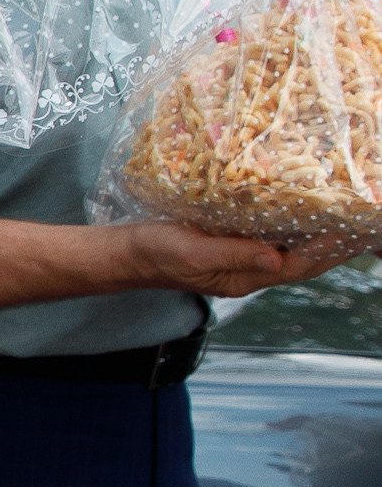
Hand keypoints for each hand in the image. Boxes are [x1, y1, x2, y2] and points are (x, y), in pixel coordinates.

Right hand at [109, 218, 367, 297]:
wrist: (128, 252)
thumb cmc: (156, 253)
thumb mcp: (193, 253)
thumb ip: (234, 255)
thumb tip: (276, 257)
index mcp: (243, 278)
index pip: (297, 267)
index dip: (327, 250)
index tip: (352, 230)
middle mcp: (249, 270)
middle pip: (302, 260)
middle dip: (333, 244)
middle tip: (360, 219)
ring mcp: (243, 257)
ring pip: (291, 248)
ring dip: (317, 233)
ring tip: (343, 212)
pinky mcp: (234, 242)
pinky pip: (273, 236)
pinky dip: (293, 224)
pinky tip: (304, 207)